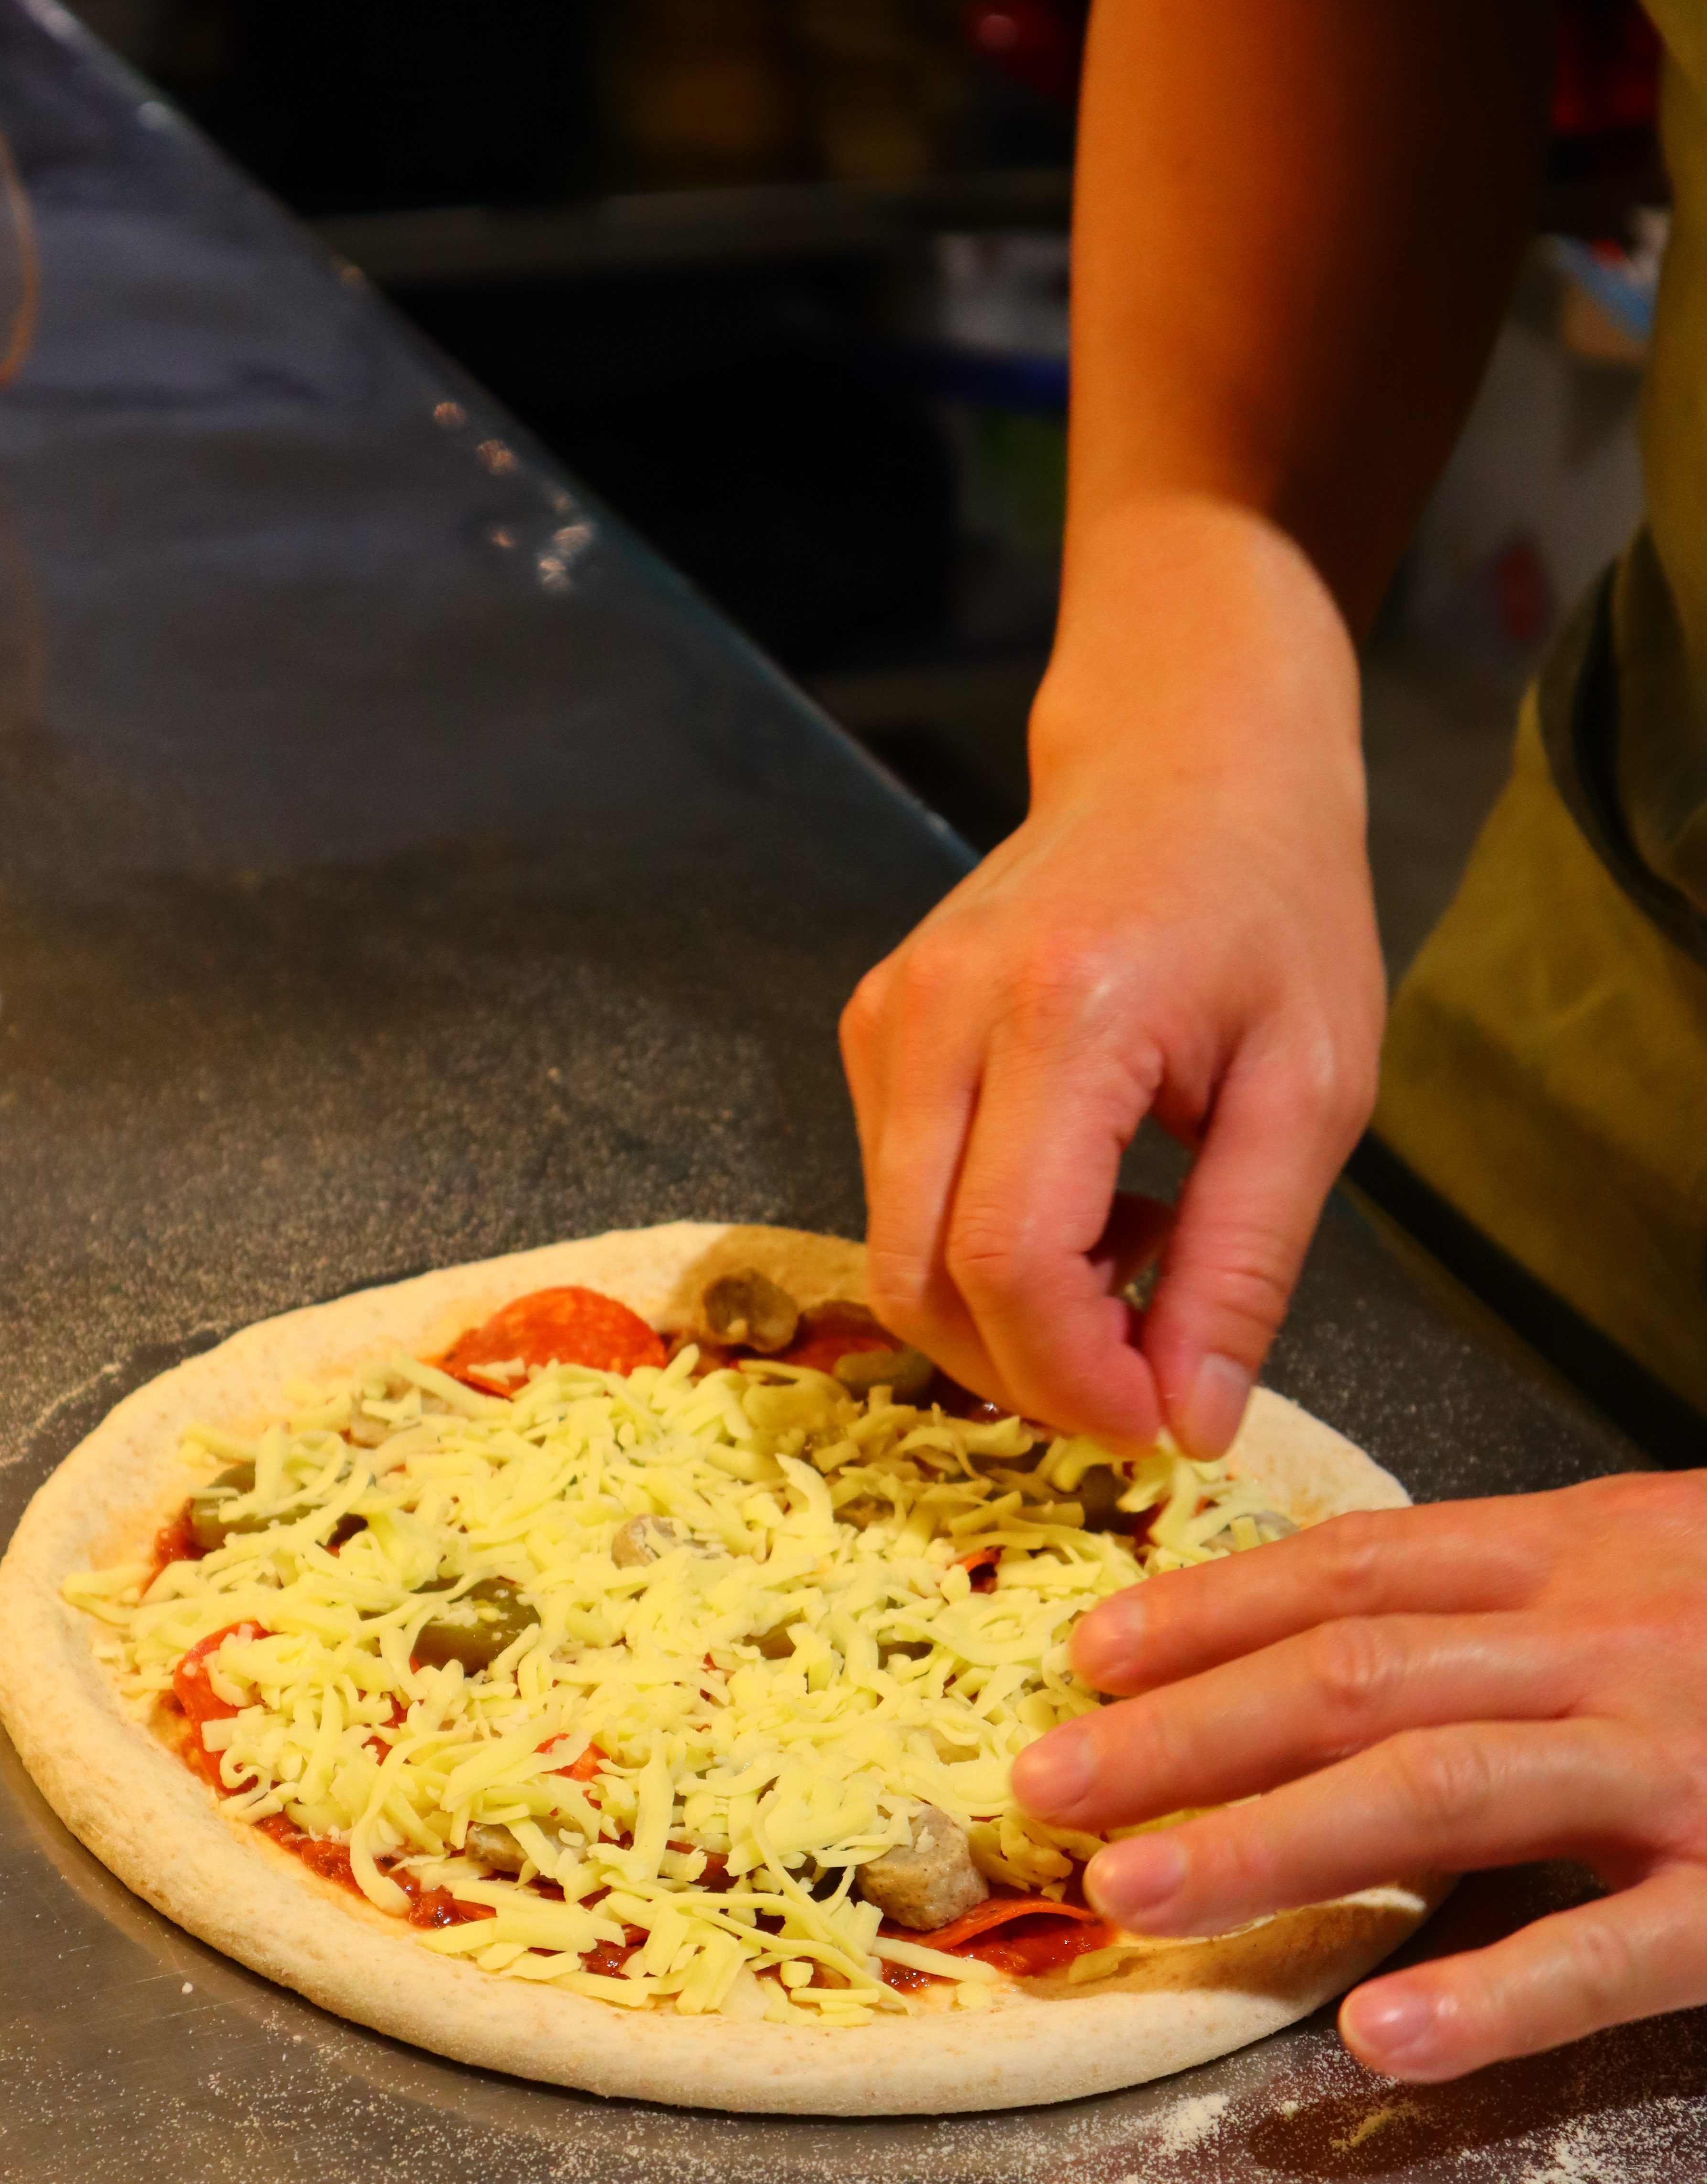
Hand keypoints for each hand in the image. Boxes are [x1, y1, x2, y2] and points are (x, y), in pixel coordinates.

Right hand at [840, 499, 1384, 1454]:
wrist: (1188, 757)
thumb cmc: (1275, 910)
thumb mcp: (1313, 1090)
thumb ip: (1244, 1266)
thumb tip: (1188, 1426)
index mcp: (1061, 1012)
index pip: (1006, 1261)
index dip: (1071, 1379)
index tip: (1155, 1422)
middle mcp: (938, 1012)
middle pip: (920, 1280)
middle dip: (1028, 1374)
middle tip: (1146, 1372)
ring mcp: (886, 1020)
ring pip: (895, 1256)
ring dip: (1007, 1316)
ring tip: (1132, 1254)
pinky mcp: (870, 1032)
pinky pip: (897, 1204)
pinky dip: (981, 1255)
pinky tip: (1080, 1203)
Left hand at [1008, 1473, 1706, 2081]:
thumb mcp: (1668, 1564)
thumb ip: (1528, 1600)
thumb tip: (1357, 1634)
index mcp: (1585, 1555)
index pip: (1358, 1572)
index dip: (1208, 1614)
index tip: (1085, 1656)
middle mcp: (1609, 1646)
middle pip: (1356, 1675)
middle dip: (1183, 1734)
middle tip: (1046, 1789)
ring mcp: (1679, 1766)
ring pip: (1440, 1789)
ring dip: (1268, 1843)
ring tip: (1134, 1895)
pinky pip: (1608, 1954)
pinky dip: (1489, 1997)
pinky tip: (1379, 2038)